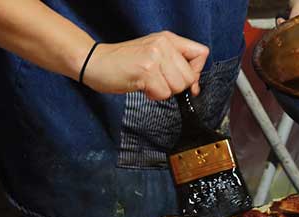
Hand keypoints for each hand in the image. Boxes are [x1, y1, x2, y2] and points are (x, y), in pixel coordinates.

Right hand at [81, 31, 208, 99]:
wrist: (96, 62)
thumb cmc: (124, 62)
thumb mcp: (154, 55)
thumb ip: (175, 65)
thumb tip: (195, 86)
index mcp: (168, 38)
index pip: (202, 53)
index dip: (196, 72)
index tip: (184, 80)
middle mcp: (164, 44)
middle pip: (190, 76)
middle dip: (176, 86)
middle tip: (157, 81)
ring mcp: (155, 56)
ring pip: (178, 86)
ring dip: (163, 91)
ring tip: (148, 82)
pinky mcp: (146, 70)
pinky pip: (163, 93)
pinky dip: (153, 95)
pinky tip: (142, 86)